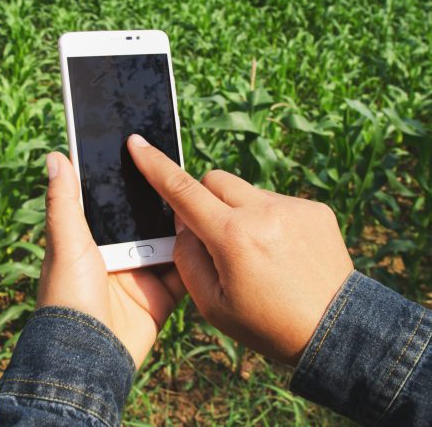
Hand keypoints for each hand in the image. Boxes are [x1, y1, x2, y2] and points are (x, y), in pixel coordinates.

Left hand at [36, 151, 185, 366]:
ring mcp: (139, 275)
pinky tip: (210, 238)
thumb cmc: (67, 295)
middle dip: (163, 202)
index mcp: (91, 239)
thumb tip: (55, 156)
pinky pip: (184, 274)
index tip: (148, 153)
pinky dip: (195, 260)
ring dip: (183, 228)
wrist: (88, 354)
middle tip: (187, 174)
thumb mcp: (65, 242)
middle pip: (145, 220)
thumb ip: (64, 200)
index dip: (129, 181)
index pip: (113, 202)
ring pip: (169, 244)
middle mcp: (116, 254)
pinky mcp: (159, 296)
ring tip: (204, 199)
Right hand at [127, 134, 353, 364]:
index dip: (155, 165)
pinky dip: (267, 219)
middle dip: (205, 201)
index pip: (183, 191)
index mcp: (233, 237)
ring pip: (245, 191)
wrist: (337, 331)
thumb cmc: (268, 324)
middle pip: (214, 180)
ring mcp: (293, 207)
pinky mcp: (315, 210)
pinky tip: (281, 252)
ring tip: (258, 254)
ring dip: (238, 212)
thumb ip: (186, 257)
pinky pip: (274, 201)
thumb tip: (184, 221)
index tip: (137, 143)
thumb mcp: (211, 305)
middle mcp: (263, 213)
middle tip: (217, 240)